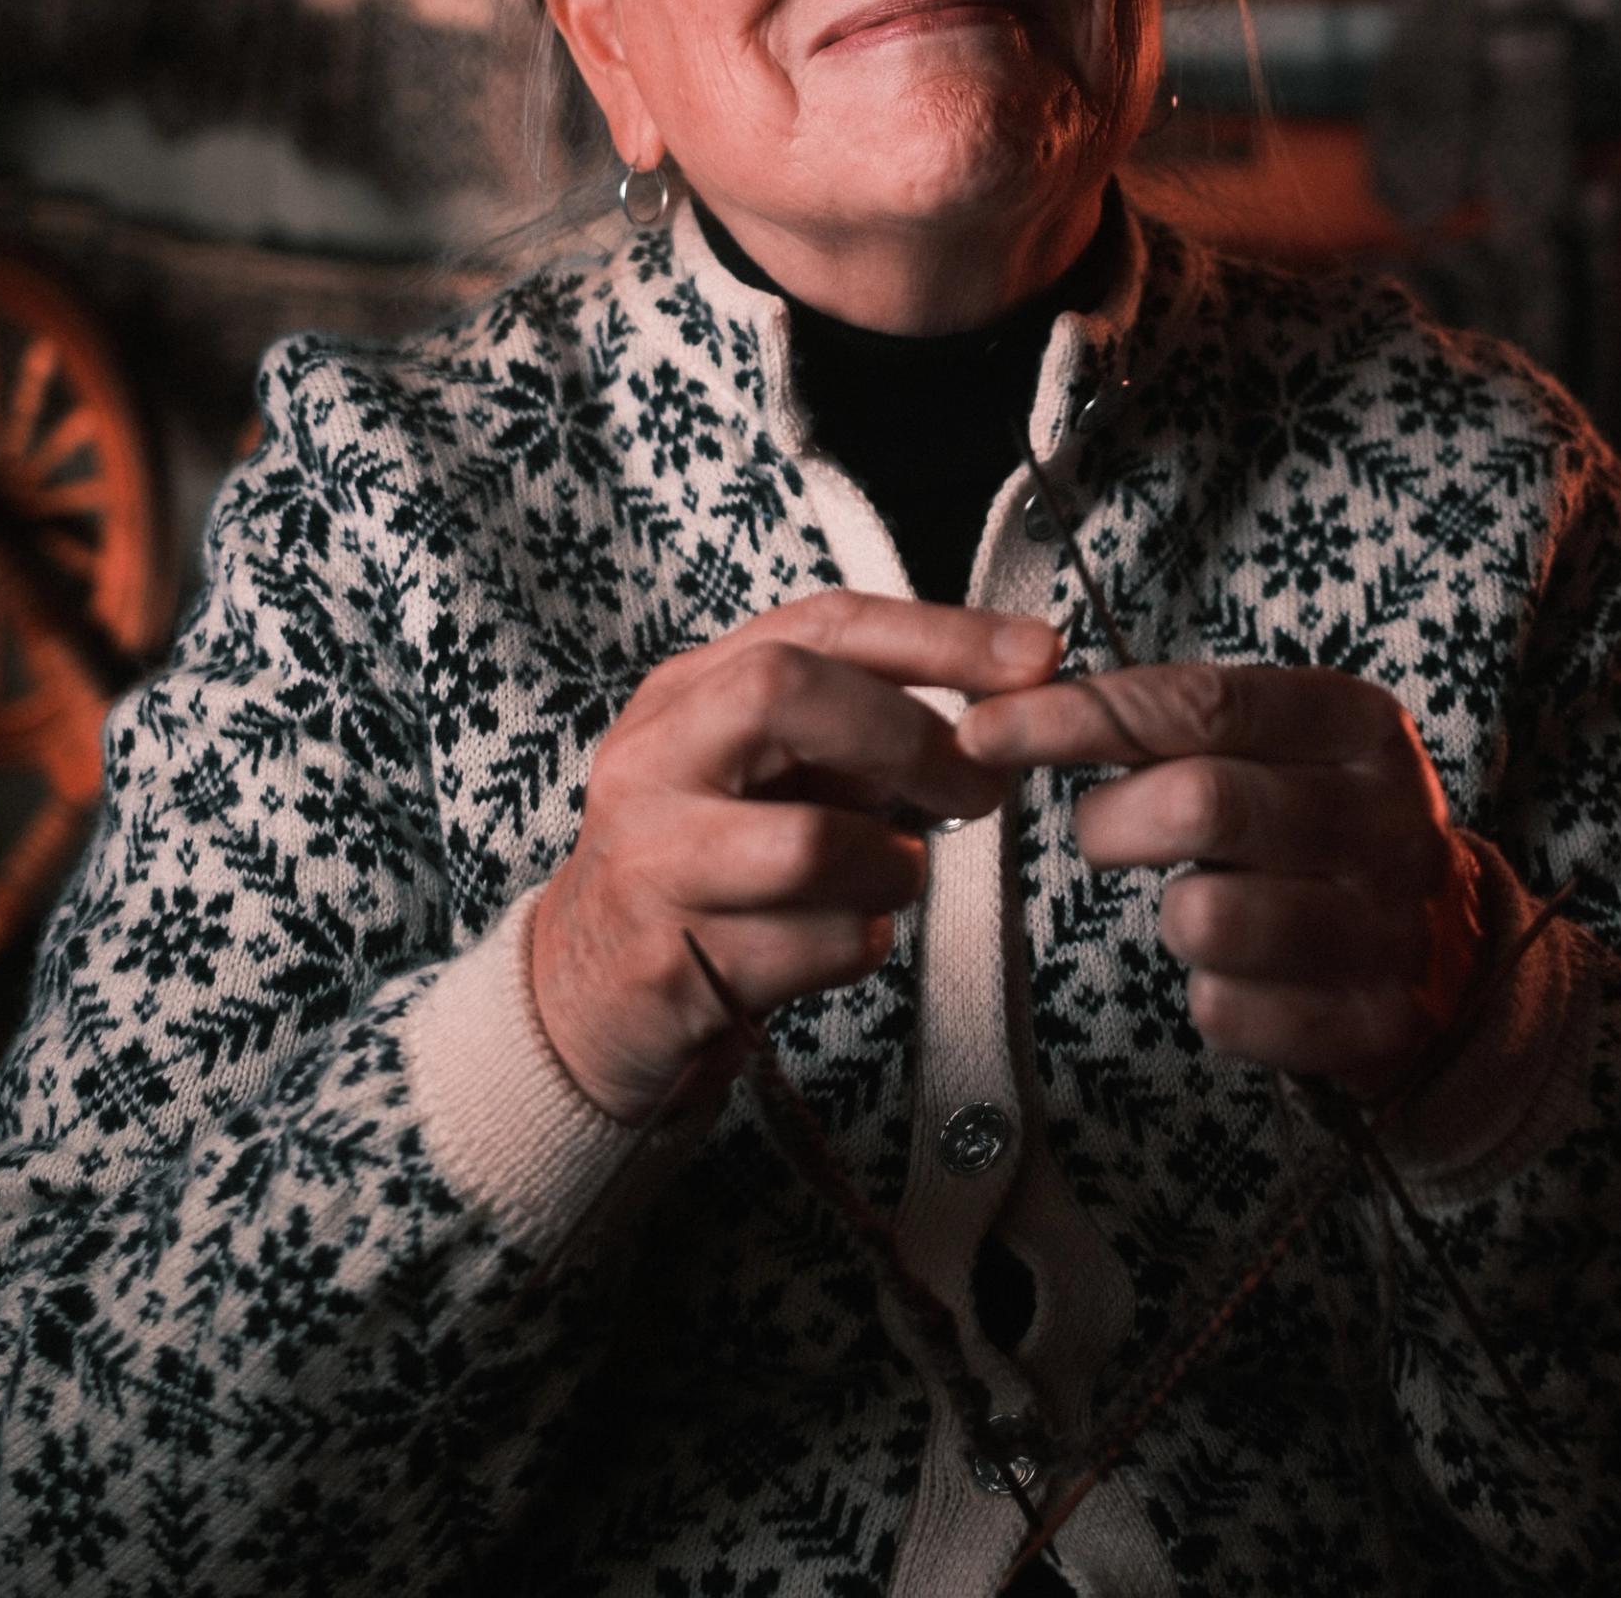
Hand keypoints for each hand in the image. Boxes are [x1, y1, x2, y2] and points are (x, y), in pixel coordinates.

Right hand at [528, 592, 1060, 1123]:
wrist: (585, 998)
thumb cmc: (706, 870)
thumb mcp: (762, 773)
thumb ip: (856, 730)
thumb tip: (1003, 705)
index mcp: (686, 693)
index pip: (819, 623)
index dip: (939, 632)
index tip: (1036, 656)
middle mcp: (652, 760)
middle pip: (785, 693)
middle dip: (908, 736)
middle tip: (978, 787)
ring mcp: (648, 861)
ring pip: (812, 843)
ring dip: (889, 868)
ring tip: (882, 880)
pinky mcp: (669, 963)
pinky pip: (818, 946)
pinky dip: (860, 944)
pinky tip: (833, 942)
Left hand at [957, 664, 1479, 1095]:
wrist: (1456, 959)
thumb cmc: (1321, 830)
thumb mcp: (1286, 748)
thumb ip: (1178, 721)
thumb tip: (1013, 706)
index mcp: (1359, 726)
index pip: (1200, 704)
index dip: (1077, 716)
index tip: (984, 730)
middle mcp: (1388, 819)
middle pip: (1198, 803)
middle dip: (1113, 823)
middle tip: (1108, 833)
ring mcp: (1389, 928)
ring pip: (1204, 918)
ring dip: (1172, 917)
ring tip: (1205, 904)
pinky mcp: (1370, 1023)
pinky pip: (1224, 1011)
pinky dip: (1209, 996)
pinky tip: (1250, 976)